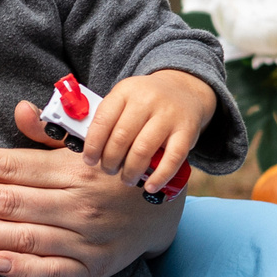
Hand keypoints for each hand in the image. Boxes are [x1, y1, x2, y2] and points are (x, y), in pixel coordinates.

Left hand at [0, 102, 187, 276]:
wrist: (165, 206)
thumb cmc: (113, 167)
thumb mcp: (90, 139)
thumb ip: (50, 130)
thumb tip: (19, 110)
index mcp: (72, 167)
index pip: (9, 164)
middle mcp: (77, 202)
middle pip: (8, 199)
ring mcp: (85, 238)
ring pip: (23, 234)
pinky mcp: (91, 267)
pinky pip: (53, 270)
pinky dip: (24, 268)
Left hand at [81, 69, 215, 190]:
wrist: (182, 90)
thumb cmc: (145, 102)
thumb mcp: (124, 99)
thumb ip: (109, 119)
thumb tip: (91, 151)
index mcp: (125, 91)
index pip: (103, 120)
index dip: (93, 145)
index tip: (90, 160)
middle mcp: (147, 100)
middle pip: (121, 137)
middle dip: (110, 161)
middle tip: (109, 170)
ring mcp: (168, 115)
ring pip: (143, 150)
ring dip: (131, 171)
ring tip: (127, 179)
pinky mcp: (187, 131)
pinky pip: (172, 159)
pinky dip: (159, 177)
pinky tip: (150, 186)